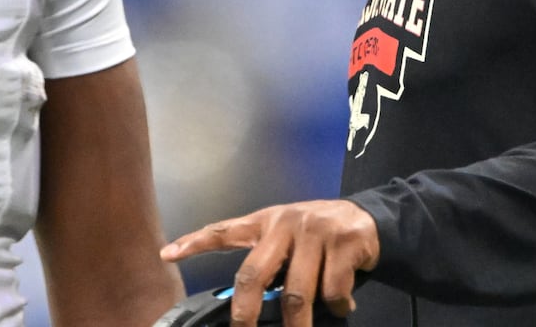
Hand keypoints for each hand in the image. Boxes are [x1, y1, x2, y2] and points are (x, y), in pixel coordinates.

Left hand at [159, 199, 378, 326]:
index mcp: (265, 222)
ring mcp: (314, 232)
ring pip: (297, 293)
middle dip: (245, 312)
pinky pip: (333, 290)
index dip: (194, 242)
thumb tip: (250, 306)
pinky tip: (342, 303)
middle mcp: (285, 223)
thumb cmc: (317, 234)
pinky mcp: (344, 242)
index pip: (224, 231)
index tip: (167, 253)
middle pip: (254, 274)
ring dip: (300, 324)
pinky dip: (337, 306)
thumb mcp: (286, 236)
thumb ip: (268, 260)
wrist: (368, 218)